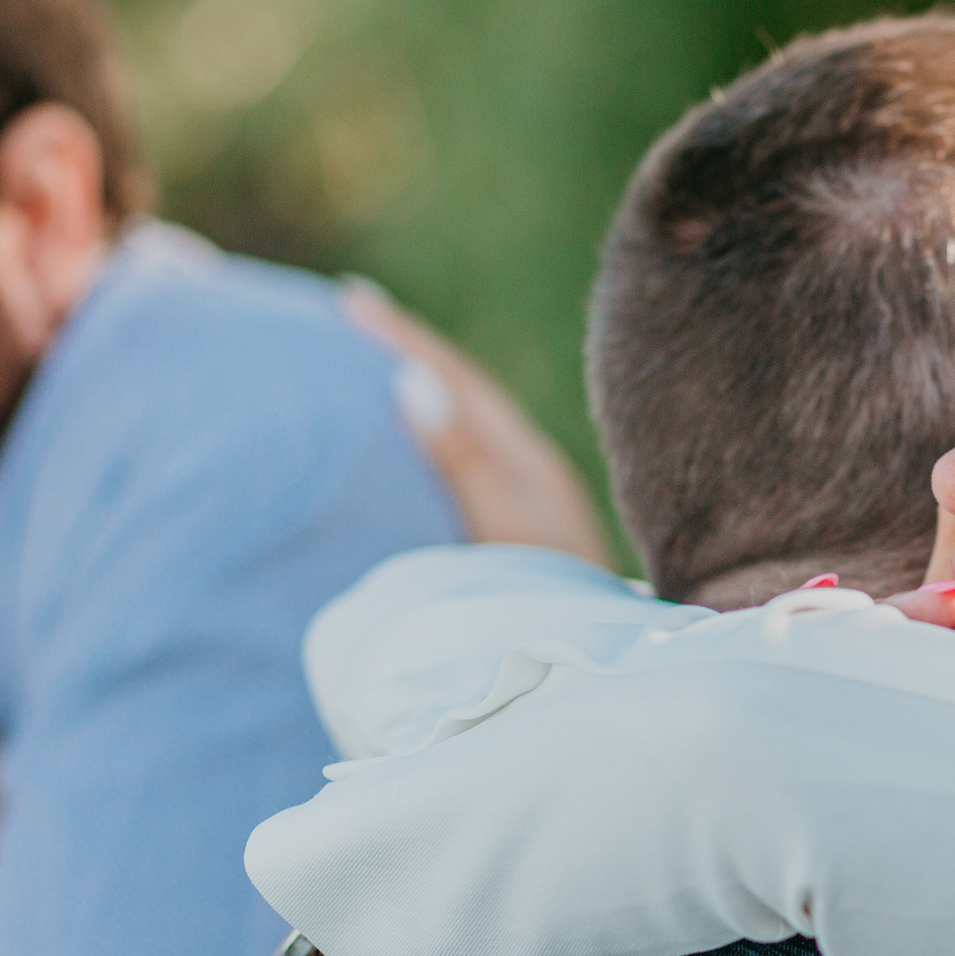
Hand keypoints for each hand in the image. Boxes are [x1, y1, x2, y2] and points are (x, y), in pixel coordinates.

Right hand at [341, 279, 613, 567]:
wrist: (602, 656)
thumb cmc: (553, 593)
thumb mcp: (505, 523)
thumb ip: (463, 458)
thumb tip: (411, 381)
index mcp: (523, 456)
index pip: (456, 380)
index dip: (404, 338)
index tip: (353, 299)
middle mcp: (525, 465)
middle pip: (460, 390)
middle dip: (407, 350)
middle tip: (352, 310)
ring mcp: (523, 495)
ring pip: (462, 422)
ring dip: (417, 387)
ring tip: (369, 358)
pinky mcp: (515, 527)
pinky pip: (462, 457)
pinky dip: (428, 431)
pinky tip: (407, 431)